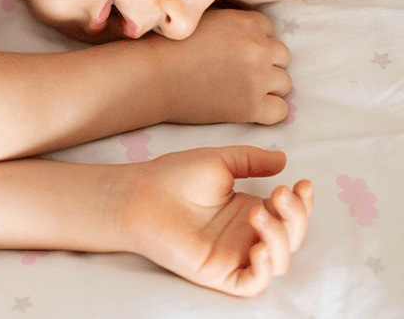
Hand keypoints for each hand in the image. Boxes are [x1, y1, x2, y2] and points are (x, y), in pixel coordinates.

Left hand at [119, 146, 313, 296]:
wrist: (140, 194)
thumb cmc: (172, 176)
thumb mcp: (219, 161)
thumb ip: (251, 160)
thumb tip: (284, 160)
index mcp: (248, 211)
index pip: (290, 215)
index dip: (303, 203)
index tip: (302, 182)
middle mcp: (245, 235)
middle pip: (291, 238)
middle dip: (296, 217)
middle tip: (280, 193)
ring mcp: (233, 255)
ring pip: (279, 261)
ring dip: (280, 237)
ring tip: (257, 211)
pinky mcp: (219, 273)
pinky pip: (253, 283)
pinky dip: (265, 269)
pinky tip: (258, 247)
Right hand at [153, 8, 292, 124]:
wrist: (151, 76)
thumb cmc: (167, 46)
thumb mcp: (201, 17)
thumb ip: (228, 18)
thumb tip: (241, 25)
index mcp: (246, 22)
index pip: (270, 32)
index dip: (255, 43)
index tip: (236, 53)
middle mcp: (258, 48)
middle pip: (282, 57)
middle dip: (265, 64)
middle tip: (239, 73)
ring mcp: (257, 78)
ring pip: (284, 83)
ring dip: (267, 87)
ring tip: (241, 90)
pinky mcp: (250, 107)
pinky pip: (279, 111)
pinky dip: (268, 111)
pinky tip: (249, 109)